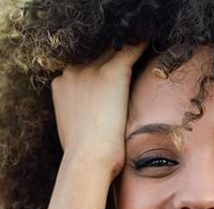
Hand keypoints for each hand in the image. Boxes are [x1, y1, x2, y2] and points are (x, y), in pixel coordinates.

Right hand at [51, 44, 147, 176]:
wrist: (87, 161)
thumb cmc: (83, 156)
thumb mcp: (72, 129)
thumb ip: (79, 113)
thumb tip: (90, 119)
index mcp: (61, 84)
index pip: (84, 65)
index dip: (99, 67)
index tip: (112, 73)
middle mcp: (72, 71)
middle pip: (97, 53)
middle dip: (112, 56)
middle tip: (132, 58)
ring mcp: (90, 71)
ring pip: (114, 48)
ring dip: (128, 49)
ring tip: (144, 47)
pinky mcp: (112, 73)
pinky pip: (131, 49)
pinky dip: (142, 45)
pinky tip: (153, 42)